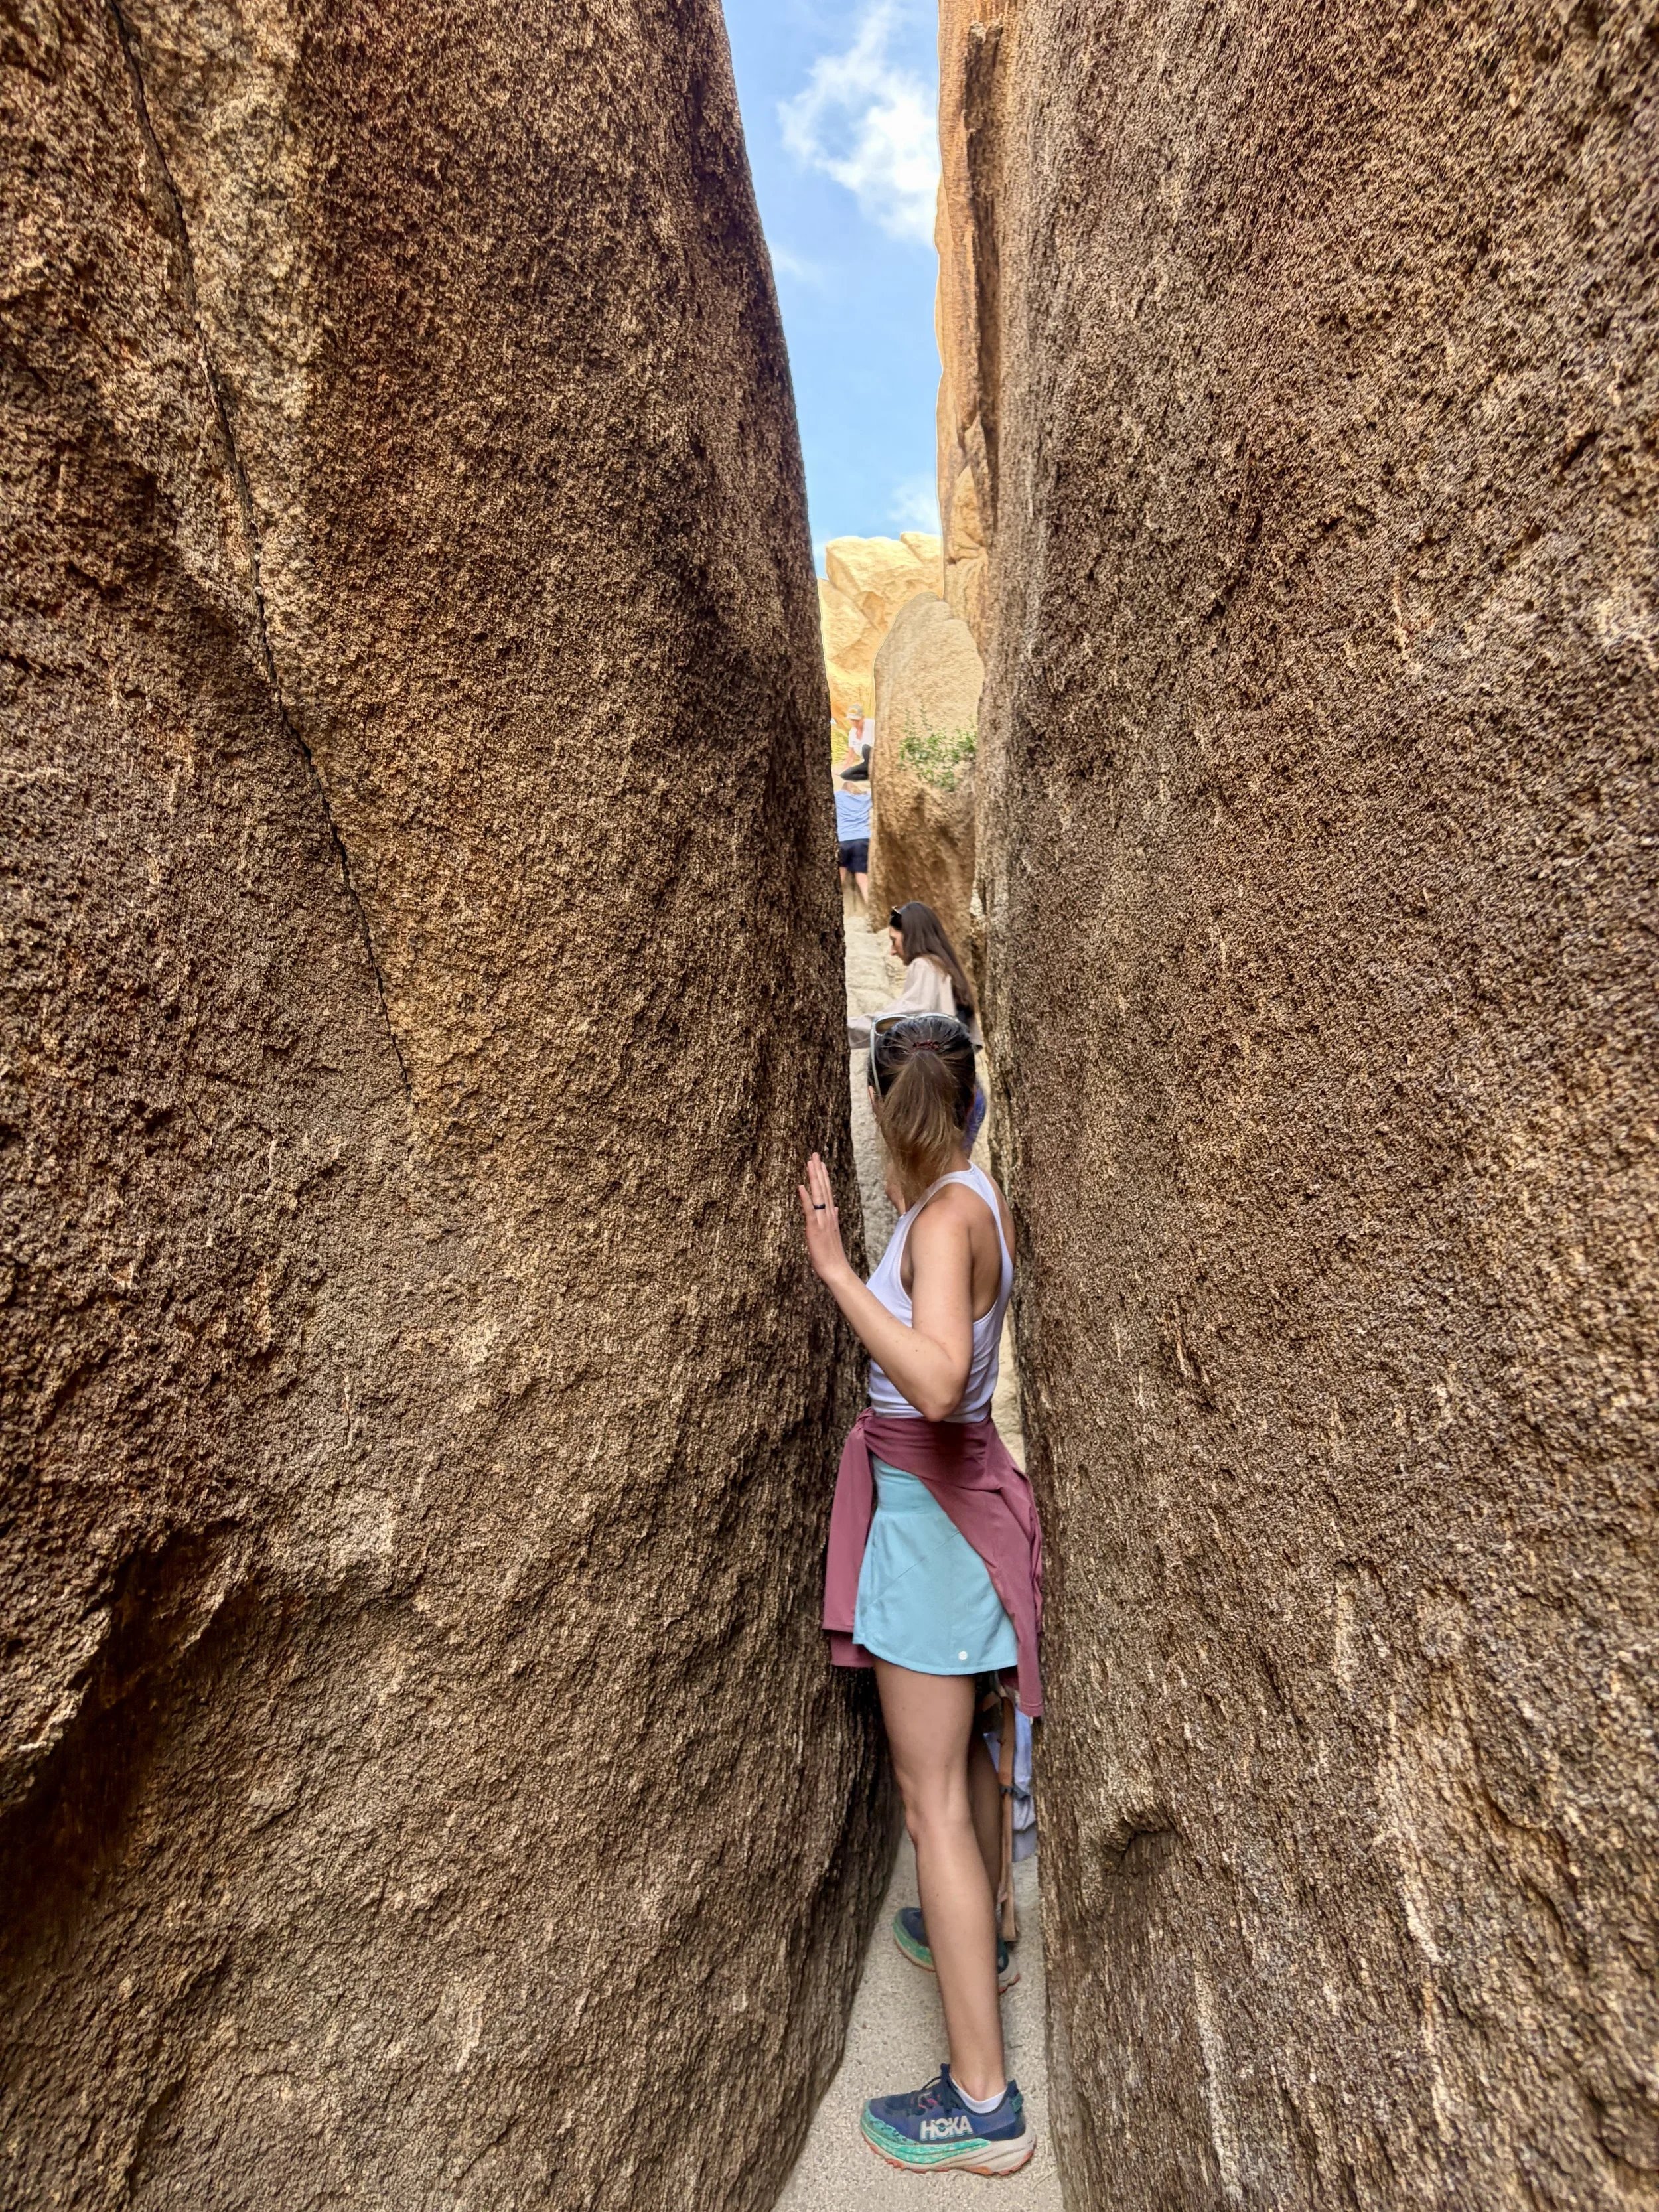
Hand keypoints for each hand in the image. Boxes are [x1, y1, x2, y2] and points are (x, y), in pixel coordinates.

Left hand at [797, 1151, 852, 1286]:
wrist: (836, 1269)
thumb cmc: (832, 1254)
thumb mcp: (832, 1233)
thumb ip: (833, 1218)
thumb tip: (834, 1206)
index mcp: (831, 1215)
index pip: (827, 1191)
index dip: (823, 1176)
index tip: (820, 1162)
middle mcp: (828, 1215)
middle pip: (823, 1188)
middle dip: (819, 1170)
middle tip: (814, 1154)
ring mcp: (822, 1221)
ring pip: (818, 1195)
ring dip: (814, 1178)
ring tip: (811, 1163)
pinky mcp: (815, 1229)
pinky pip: (810, 1211)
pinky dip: (806, 1198)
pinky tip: (802, 1187)